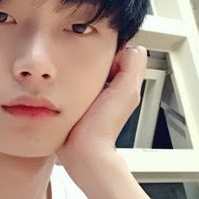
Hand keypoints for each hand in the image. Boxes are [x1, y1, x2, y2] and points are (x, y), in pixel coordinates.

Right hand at [56, 45, 146, 167]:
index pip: (119, 53)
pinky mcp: (75, 102)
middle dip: (93, 57)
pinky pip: (73, 82)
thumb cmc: (102, 126)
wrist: (82, 151)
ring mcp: (91, 96)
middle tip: (84, 61)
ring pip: (87, 70)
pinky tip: (66, 83)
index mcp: (123, 84)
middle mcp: (109, 90)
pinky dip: (70, 79)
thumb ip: (132, 67)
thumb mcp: (126, 91)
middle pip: (101, 61)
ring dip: (80, 68)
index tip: (99, 53)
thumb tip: (130, 47)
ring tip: (74, 72)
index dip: (109, 50)